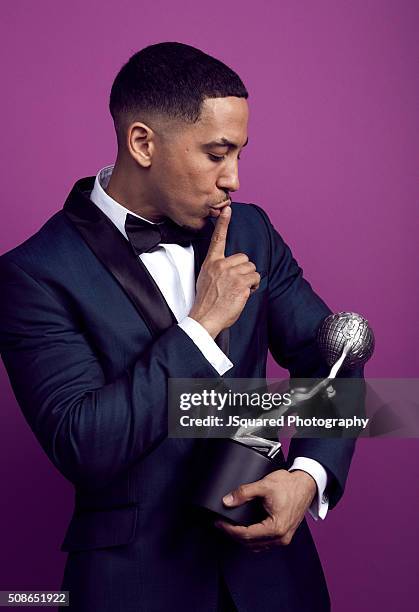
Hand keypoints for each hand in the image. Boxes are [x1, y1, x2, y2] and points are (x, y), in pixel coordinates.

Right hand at [189, 206, 259, 337]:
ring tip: (239, 291)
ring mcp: (231, 274)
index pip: (217, 239)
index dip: (223, 223)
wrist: (205, 318)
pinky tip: (243, 295)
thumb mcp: (205, 279)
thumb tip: (231, 268)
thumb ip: (217, 269)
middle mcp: (221, 265)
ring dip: (250, 280)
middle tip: (237, 284)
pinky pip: (255, 279)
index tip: (228, 209)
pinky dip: (253, 287)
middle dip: (245, 271)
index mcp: (211, 263)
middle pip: (244, 258)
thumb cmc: (206, 302)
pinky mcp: (240, 283)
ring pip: (252, 269)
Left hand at [214, 469, 316, 551]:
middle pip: (249, 543)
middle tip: (220, 524)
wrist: (305, 484)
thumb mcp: (264, 485)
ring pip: (256, 545)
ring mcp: (283, 538)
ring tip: (229, 526)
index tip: (218, 522)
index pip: (245, 534)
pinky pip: (264, 542)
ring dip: (242, 538)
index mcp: (276, 528)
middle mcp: (281, 537)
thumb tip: (228, 501)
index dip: (229, 529)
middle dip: (232, 534)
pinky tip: (244, 529)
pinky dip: (252, 537)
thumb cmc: (289, 485)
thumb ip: (244, 493)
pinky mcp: (284, 535)